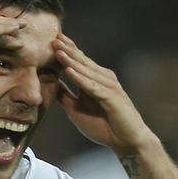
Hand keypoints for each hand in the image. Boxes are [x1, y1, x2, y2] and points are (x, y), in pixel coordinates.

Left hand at [53, 34, 156, 154]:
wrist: (126, 141)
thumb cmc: (104, 126)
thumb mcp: (76, 109)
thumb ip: (65, 96)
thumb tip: (51, 84)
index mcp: (95, 80)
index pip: (79, 62)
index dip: (67, 51)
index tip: (52, 40)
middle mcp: (103, 79)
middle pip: (82, 61)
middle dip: (67, 50)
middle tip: (53, 38)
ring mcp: (108, 86)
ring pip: (86, 71)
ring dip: (71, 60)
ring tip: (57, 50)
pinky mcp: (111, 97)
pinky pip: (92, 86)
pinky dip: (80, 78)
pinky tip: (69, 70)